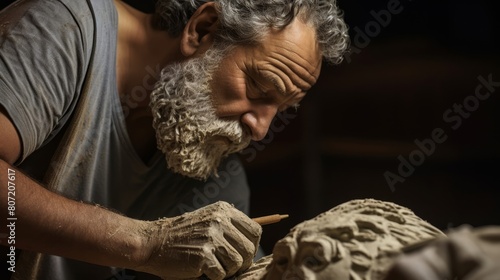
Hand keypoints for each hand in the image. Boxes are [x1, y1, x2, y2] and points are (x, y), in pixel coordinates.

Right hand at [135, 201, 261, 279]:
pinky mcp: (204, 255)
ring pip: (237, 263)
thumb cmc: (182, 237)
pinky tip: (201, 270)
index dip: (251, 247)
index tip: (241, 254)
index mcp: (224, 211)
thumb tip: (254, 246)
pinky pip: (222, 274)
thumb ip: (229, 228)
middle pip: (249, 249)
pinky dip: (213, 277)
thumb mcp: (207, 221)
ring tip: (212, 267)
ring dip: (227, 271)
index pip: (255, 231)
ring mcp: (212, 237)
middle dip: (241, 263)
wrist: (152, 243)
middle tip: (227, 266)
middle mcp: (220, 220)